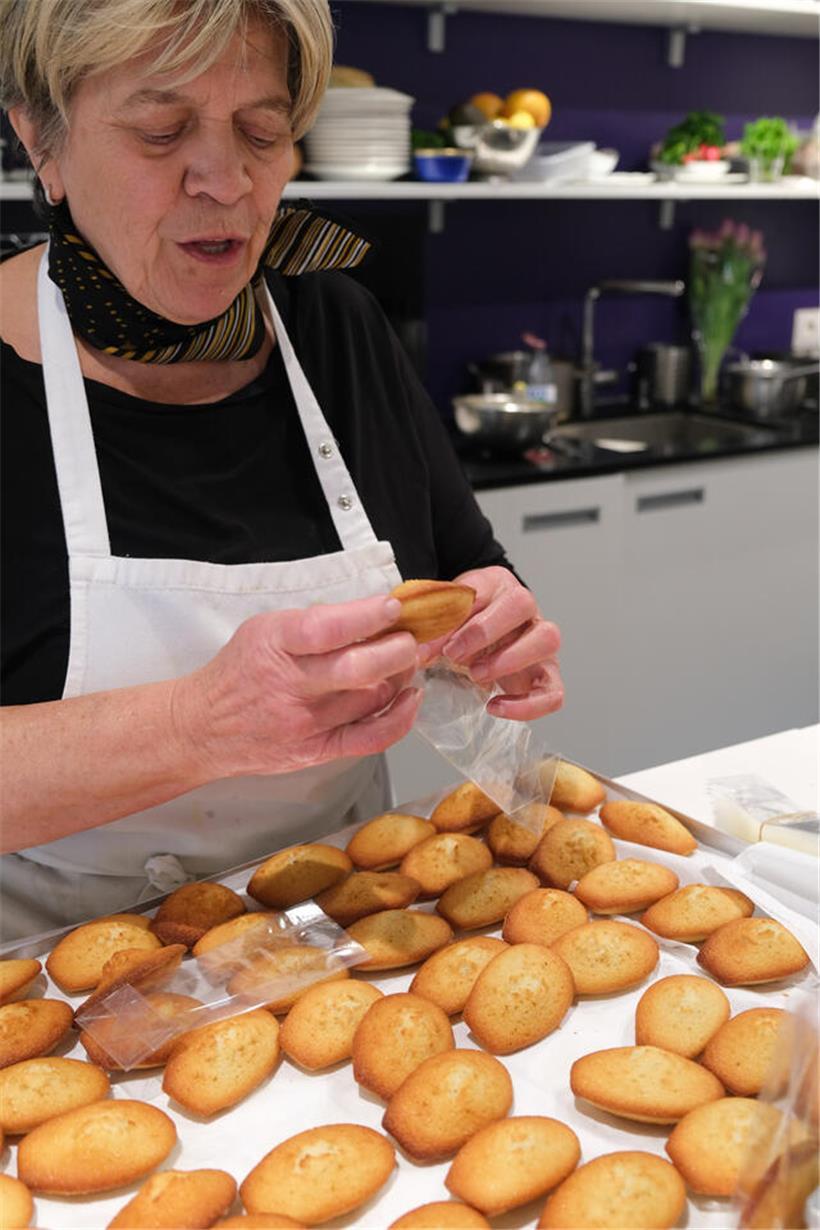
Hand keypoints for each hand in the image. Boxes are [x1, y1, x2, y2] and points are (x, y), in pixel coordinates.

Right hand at [171, 595, 421, 778]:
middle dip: (398, 650)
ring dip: (401, 676)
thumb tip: (371, 613)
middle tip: (413, 637)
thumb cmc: (240, 672)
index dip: (366, 617)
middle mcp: (290, 685)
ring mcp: (304, 723)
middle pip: (357, 669)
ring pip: (371, 698)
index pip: (326, 629)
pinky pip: (370, 738)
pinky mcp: (315, 751)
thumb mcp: (264, 629)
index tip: (393, 607)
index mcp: (274, 645)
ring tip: (407, 661)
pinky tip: (410, 699)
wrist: (203, 727)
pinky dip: (399, 718)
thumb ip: (313, 622)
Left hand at [419, 566, 562, 721]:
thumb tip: (417, 649)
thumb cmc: (460, 628)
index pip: (484, 589)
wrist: (477, 645)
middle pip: (524, 603)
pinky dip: (527, 705)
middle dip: (484, 631)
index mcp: (497, 586)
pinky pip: (553, 692)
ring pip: (548, 639)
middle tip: (453, 654)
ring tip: (477, 675)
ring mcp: (541, 643)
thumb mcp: (441, 621)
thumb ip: (430, 627)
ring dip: (510, 659)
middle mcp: (526, 610)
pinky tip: (495, 707)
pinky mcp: (547, 676)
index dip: (459, 615)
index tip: (436, 643)